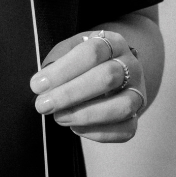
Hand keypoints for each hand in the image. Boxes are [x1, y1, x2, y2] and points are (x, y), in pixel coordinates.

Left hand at [31, 30, 146, 142]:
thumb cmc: (82, 62)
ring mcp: (137, 93)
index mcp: (114, 43)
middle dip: (71, 93)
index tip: (37, 85)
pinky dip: (99, 133)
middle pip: (108, 77)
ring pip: (121, 106)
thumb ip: (57, 63)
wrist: (109, 73)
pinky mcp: (135, 118)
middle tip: (43, 104)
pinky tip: (76, 128)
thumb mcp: (69, 51)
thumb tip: (44, 86)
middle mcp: (131, 66)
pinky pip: (125, 130)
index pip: (93, 51)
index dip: (64, 69)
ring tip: (59, 118)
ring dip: (86, 115)